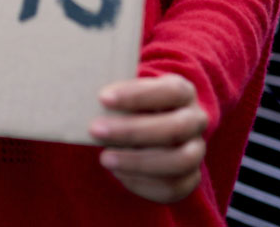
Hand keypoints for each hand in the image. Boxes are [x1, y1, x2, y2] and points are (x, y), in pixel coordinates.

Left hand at [92, 74, 207, 203]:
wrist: (150, 129)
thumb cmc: (133, 106)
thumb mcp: (129, 93)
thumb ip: (116, 94)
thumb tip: (83, 92)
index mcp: (183, 92)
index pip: (170, 91)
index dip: (137, 95)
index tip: (103, 98)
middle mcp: (195, 121)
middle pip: (175, 128)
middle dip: (132, 131)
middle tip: (95, 129)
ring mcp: (196, 151)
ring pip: (179, 161)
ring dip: (138, 162)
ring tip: (104, 158)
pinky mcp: (189, 179)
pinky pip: (172, 187)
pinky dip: (142, 182)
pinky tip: (118, 172)